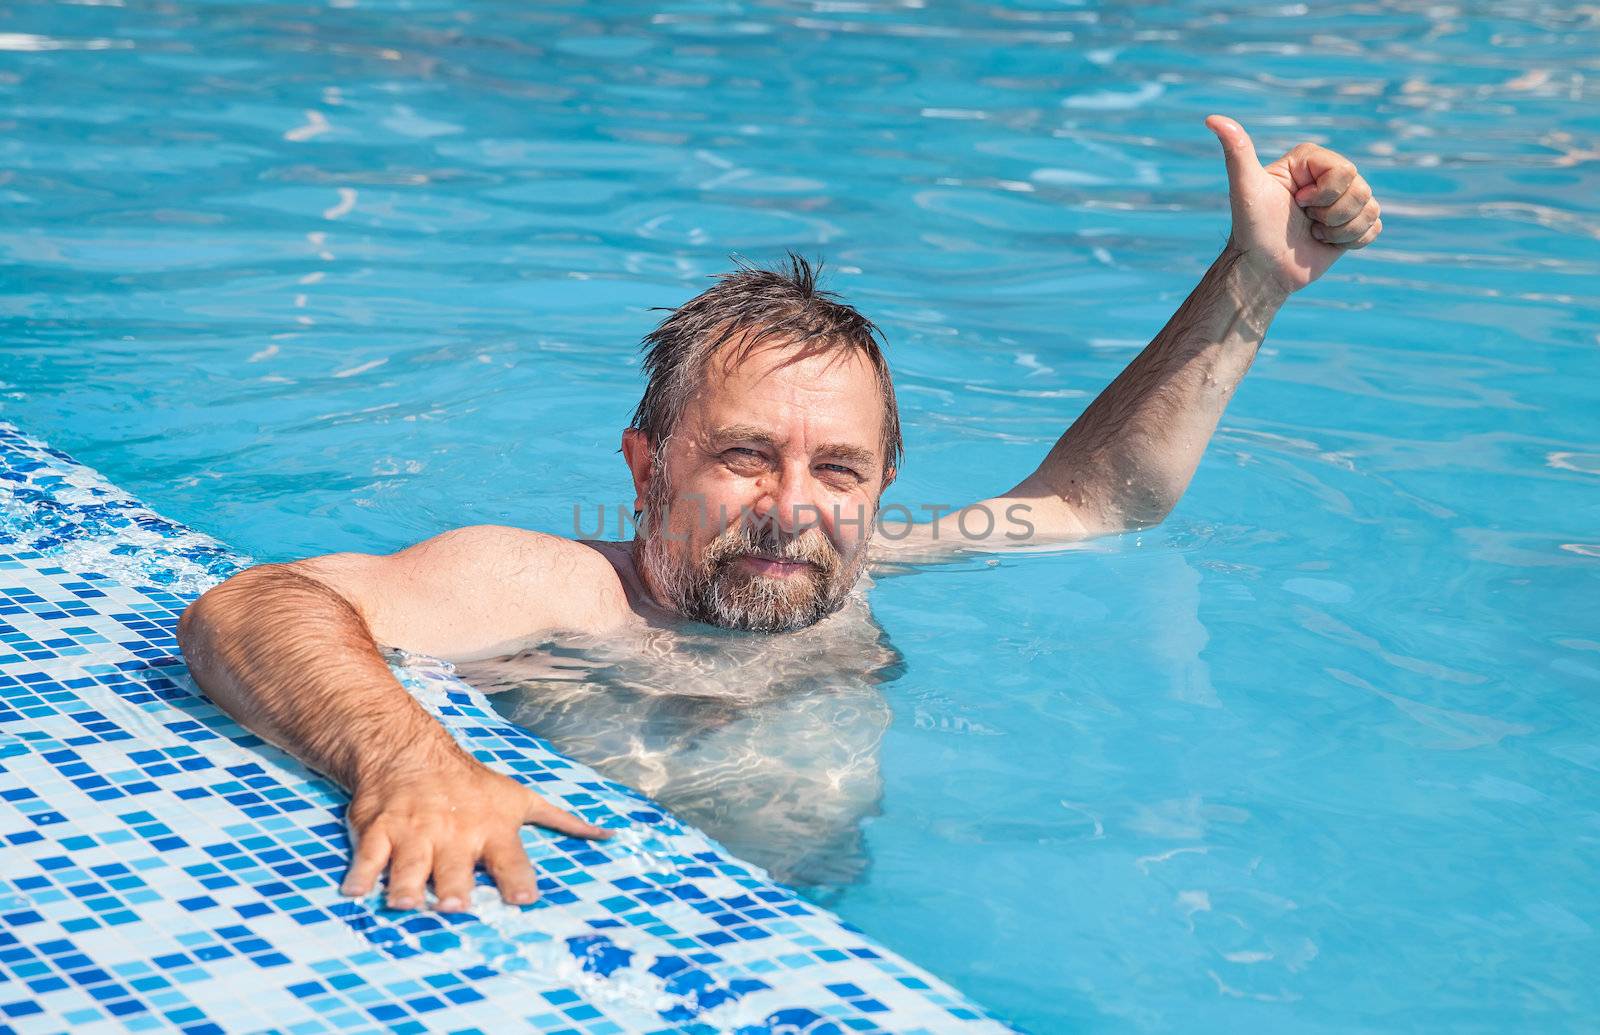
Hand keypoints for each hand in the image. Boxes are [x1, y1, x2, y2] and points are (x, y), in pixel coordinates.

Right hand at [339, 749, 610, 911]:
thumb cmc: (472, 785)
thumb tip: (608, 836)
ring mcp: (414, 833)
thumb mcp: (520, 798)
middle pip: (453, 869)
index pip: (510, 860)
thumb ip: (562, 821)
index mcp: (492, 829)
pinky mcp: (378, 832)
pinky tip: (355, 892)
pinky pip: (368, 858)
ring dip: (405, 887)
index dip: (517, 880)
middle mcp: (453, 833)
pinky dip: (360, 876)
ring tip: (404, 903)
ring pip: (408, 867)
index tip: (524, 899)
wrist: (409, 751)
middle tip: (454, 905)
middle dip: (453, 887)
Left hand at [1205, 114, 1382, 294]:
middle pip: (1362, 190)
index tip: (1296, 202)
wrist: (1263, 269)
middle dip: (1331, 215)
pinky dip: (1352, 241)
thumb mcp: (1244, 187)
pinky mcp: (1353, 223)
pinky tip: (1326, 242)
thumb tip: (1211, 118)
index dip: (1323, 194)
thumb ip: (1236, 150)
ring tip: (1313, 232)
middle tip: (1303, 220)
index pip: (1345, 171)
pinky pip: (1376, 226)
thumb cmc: (1252, 229)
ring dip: (1340, 230)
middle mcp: (1329, 175)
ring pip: (1371, 208)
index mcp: (1311, 160)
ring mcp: (1343, 199)